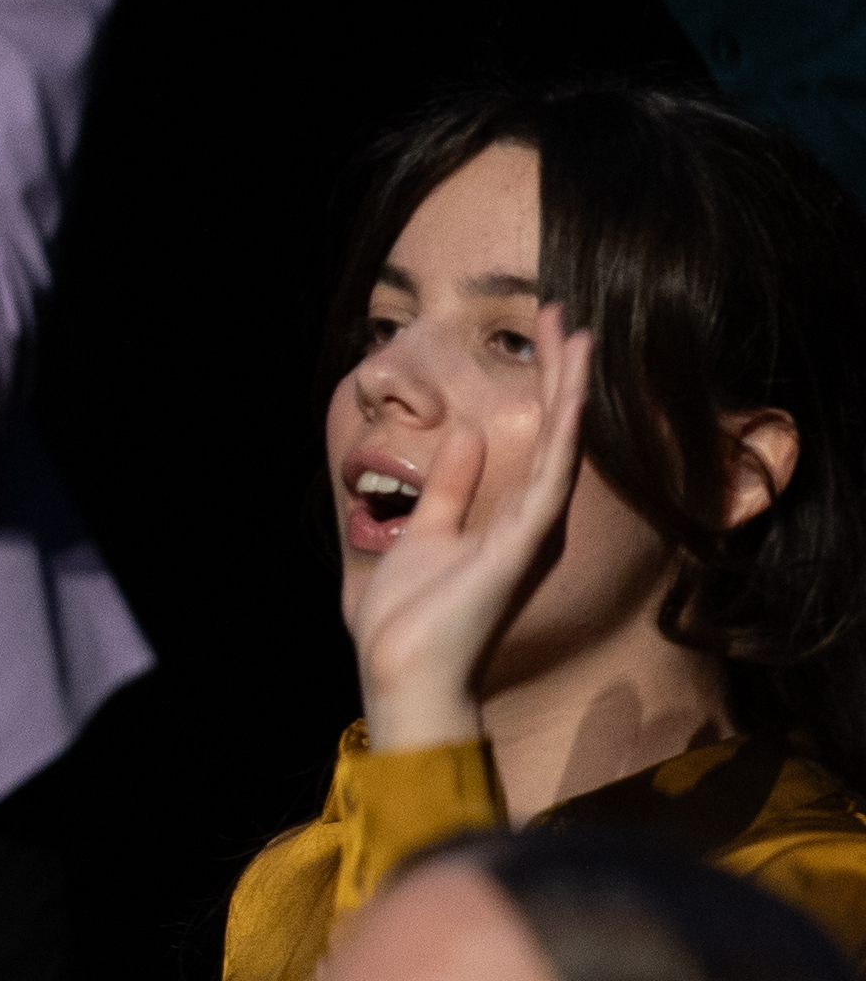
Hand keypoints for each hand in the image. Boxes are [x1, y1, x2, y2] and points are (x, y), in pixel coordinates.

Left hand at [345, 329, 593, 758]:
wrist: (403, 666)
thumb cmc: (411, 613)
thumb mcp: (426, 530)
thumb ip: (452, 486)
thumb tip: (468, 435)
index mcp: (509, 518)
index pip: (535, 438)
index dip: (543, 386)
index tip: (545, 334)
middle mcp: (531, 522)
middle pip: (558, 433)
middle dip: (560, 373)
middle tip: (566, 314)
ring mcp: (532, 533)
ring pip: (565, 446)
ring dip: (570, 389)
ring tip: (578, 334)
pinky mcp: (523, 545)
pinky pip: (552, 480)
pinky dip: (564, 435)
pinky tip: (572, 394)